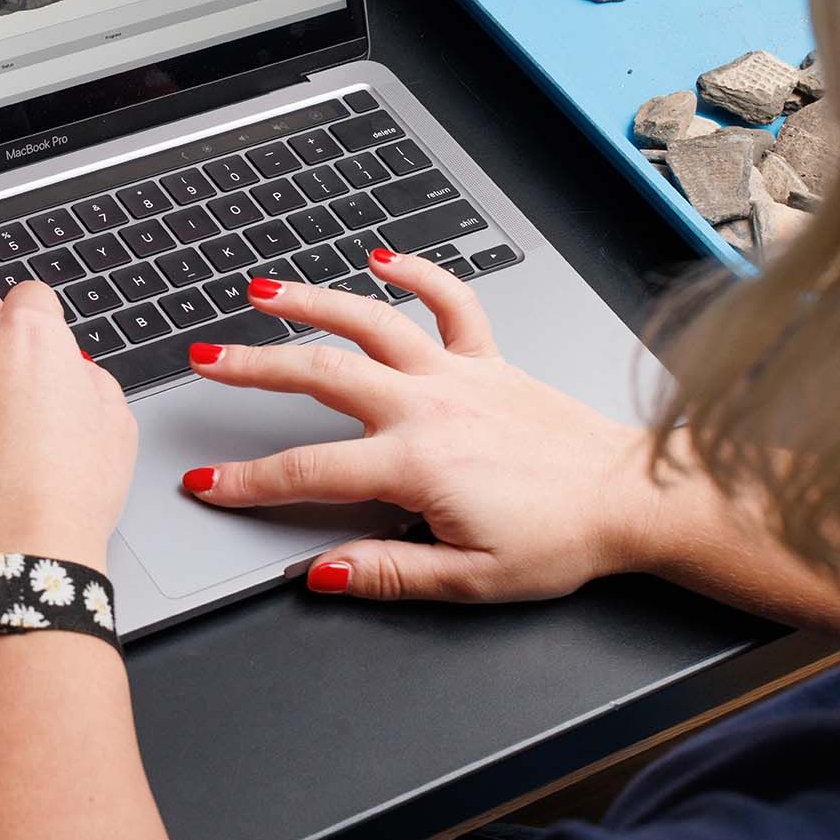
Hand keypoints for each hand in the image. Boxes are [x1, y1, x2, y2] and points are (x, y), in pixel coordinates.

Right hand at [181, 252, 662, 603]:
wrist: (633, 499)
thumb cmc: (562, 539)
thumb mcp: (470, 581)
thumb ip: (388, 571)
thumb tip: (323, 572)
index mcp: (415, 464)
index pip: (308, 472)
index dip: (248, 480)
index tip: (208, 481)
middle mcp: (428, 407)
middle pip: (320, 375)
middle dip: (253, 366)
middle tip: (207, 360)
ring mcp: (457, 375)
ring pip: (371, 323)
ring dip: (313, 302)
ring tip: (265, 291)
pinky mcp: (489, 359)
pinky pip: (451, 302)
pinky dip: (418, 273)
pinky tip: (383, 257)